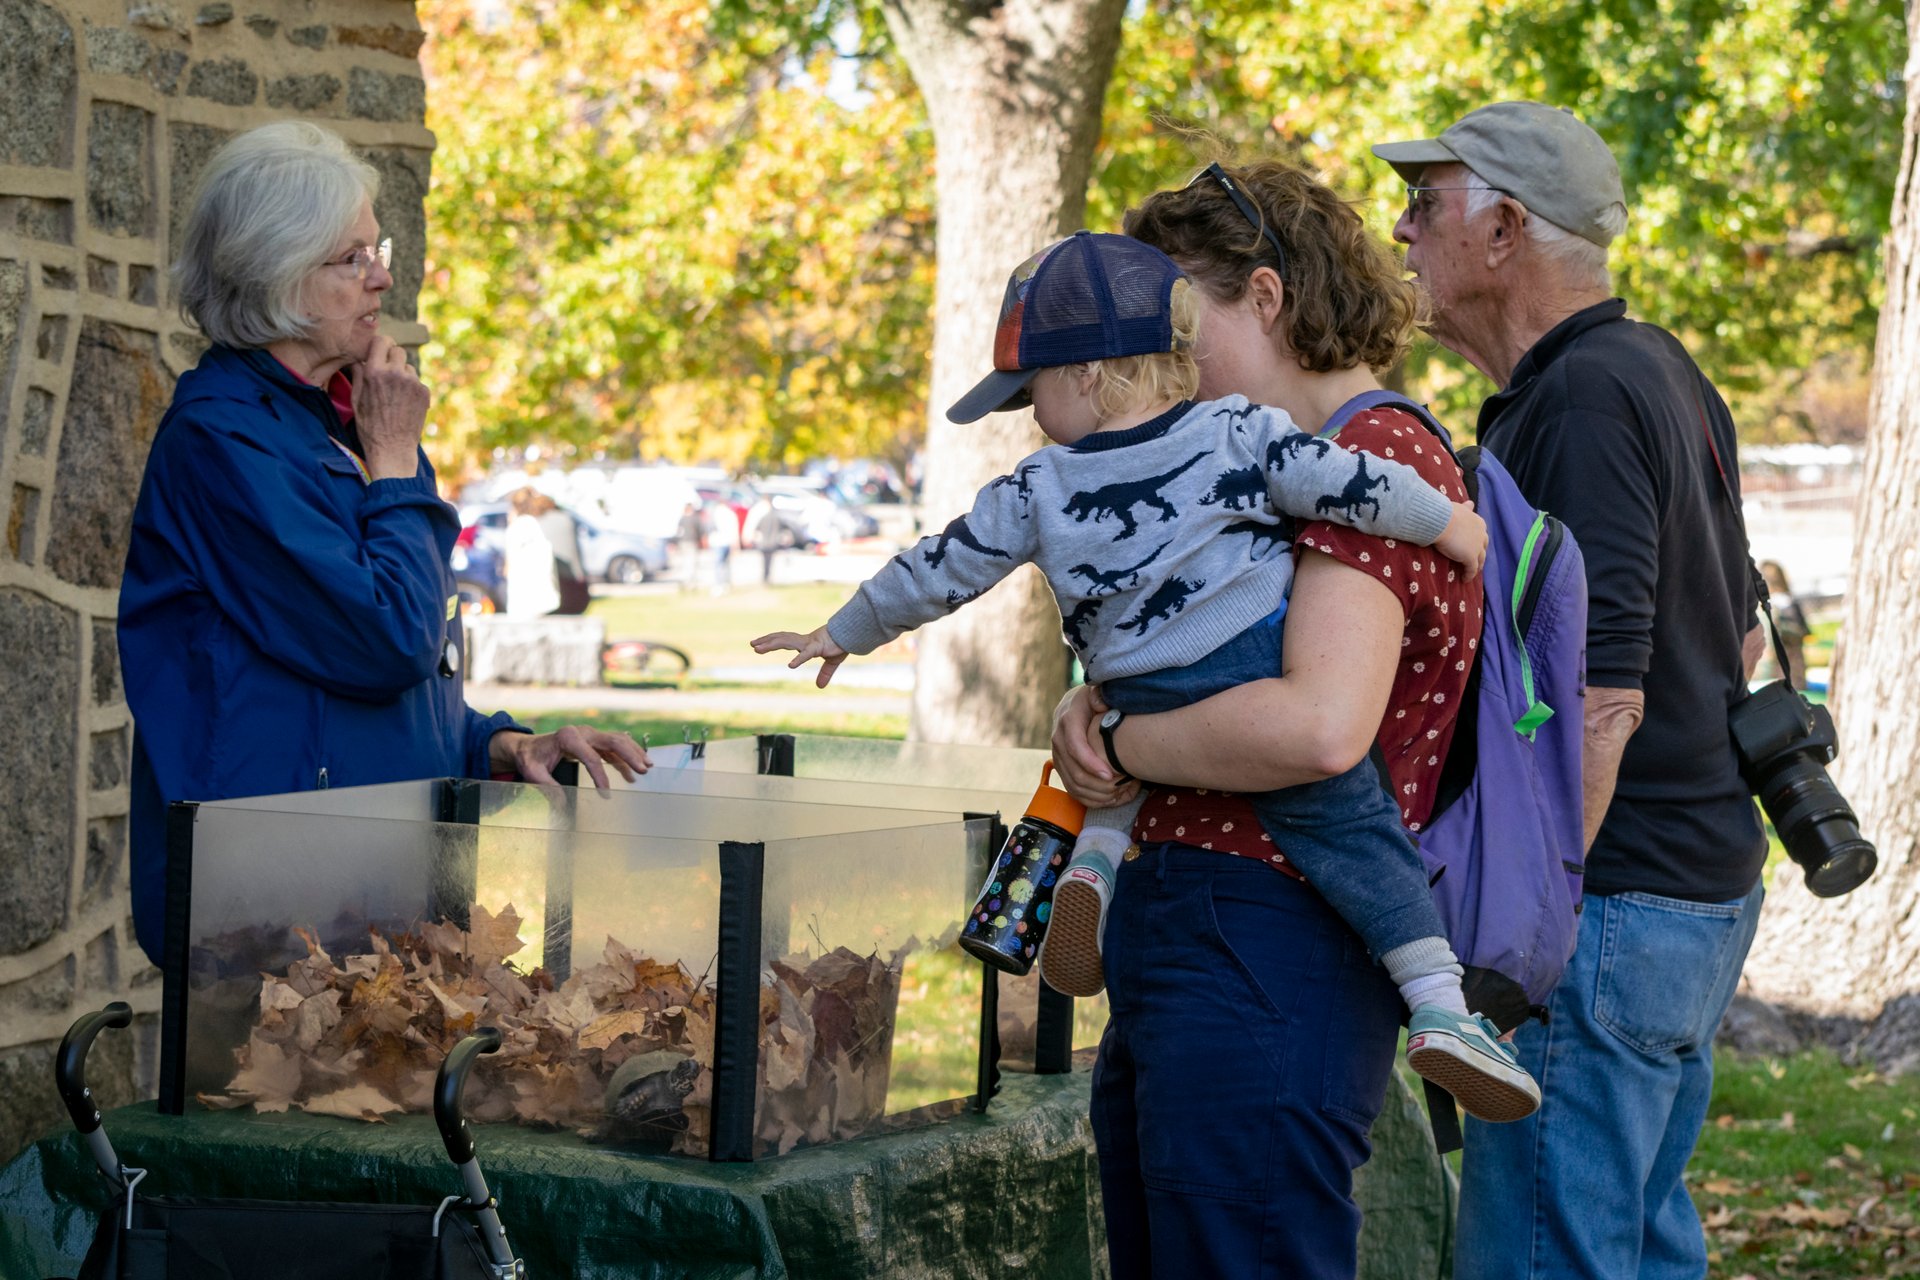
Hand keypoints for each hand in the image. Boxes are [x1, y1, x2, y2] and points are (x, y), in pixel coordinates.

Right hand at [351, 336, 430, 480]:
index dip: (380, 344)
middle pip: (398, 350)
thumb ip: (358, 374)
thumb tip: (358, 358)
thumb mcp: (356, 399)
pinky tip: (404, 402)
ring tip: (394, 393)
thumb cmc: (369, 426)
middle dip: (391, 357)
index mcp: (375, 371)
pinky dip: (411, 387)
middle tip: (386, 370)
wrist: (392, 448)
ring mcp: (413, 382)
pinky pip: (417, 381)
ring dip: (402, 374)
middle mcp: (395, 373)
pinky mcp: (424, 392)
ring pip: (408, 366)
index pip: (381, 341)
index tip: (379, 350)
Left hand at [490, 725, 650, 791]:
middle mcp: (582, 732)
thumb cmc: (531, 759)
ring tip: (648, 767)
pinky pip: (614, 746)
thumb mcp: (533, 774)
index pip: (591, 758)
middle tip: (643, 770)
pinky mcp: (593, 740)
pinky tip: (635, 770)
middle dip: (630, 755)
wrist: (528, 746)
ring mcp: (590, 734)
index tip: (606, 795)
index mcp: (567, 737)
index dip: (600, 777)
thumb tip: (563, 805)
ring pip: (618, 740)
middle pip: (613, 741)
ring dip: (634, 753)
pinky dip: (627, 756)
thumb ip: (548, 788)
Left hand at [750, 625, 847, 687]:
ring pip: (786, 641)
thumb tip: (819, 686)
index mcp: (806, 643)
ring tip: (757, 649)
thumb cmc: (842, 645)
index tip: (758, 644)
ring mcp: (810, 643)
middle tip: (752, 645)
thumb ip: (824, 674)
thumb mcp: (832, 663)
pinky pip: (806, 654)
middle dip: (766, 641)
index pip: (785, 639)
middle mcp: (804, 641)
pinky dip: (799, 659)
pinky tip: (791, 666)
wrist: (853, 634)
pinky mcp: (818, 647)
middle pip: (781, 638)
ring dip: (771, 644)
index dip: (771, 640)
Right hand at [1049, 683, 1139, 808]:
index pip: (1075, 746)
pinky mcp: (1060, 764)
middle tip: (1118, 790)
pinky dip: (1087, 797)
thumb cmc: (1093, 699)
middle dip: (1096, 783)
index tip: (1110, 775)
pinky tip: (1106, 799)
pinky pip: (1070, 787)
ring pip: (1070, 782)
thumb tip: (1100, 703)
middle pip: (1072, 769)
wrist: (1075, 704)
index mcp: (1067, 720)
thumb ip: (1099, 695)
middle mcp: (1058, 738)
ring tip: (1115, 796)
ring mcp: (1057, 754)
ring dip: (1093, 793)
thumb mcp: (1097, 691)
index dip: (1091, 763)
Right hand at [1435, 501, 1486, 577]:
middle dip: (1480, 553)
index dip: (1476, 540)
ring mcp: (1477, 547)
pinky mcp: (1471, 558)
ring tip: (1472, 571)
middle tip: (1476, 559)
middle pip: (1483, 547)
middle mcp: (1482, 534)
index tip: (1471, 544)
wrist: (1440, 520)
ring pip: (1480, 559)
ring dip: (1477, 565)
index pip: (1480, 533)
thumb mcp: (1459, 507)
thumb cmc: (1445, 513)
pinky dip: (1469, 575)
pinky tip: (1464, 579)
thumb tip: (1470, 502)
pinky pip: (1472, 569)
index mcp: (1479, 522)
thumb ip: (1466, 508)